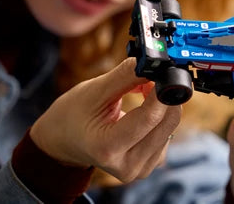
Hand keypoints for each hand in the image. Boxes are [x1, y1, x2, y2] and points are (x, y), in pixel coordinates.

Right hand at [30, 58, 180, 181]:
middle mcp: (128, 166)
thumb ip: (128, 76)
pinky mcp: (151, 163)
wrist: (63, 140)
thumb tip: (158, 64)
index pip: (150, 117)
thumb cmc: (74, 114)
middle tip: (149, 75)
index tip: (165, 69)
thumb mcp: (95, 90)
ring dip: (162, 103)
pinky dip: (160, 114)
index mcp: (107, 149)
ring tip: (138, 91)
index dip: (161, 89)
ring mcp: (141, 168)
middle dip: (163, 93)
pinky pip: (167, 131)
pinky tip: (143, 109)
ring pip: (170, 126)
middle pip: (166, 122)